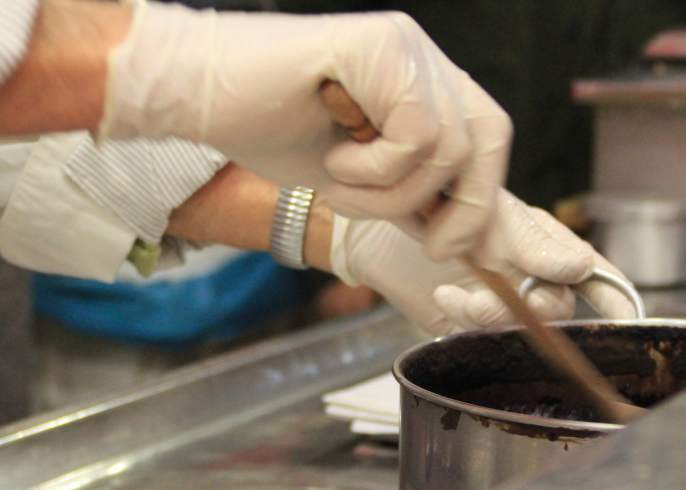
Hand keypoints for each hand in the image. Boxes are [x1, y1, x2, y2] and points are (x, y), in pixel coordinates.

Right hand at [100, 2, 511, 260]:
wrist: (198, 97)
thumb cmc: (268, 132)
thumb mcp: (359, 184)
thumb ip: (414, 201)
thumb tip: (474, 245)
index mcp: (420, 82)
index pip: (486, 138)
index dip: (481, 198)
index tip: (456, 248)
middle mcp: (420, 56)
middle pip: (487, 137)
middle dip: (465, 207)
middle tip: (429, 244)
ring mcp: (404, 45)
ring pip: (447, 146)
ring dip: (392, 191)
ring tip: (341, 185)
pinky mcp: (380, 44)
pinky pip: (415, 133)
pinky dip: (375, 167)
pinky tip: (334, 157)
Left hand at [434, 189, 638, 329]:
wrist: (385, 222)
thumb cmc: (439, 202)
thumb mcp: (490, 215)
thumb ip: (533, 245)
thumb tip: (581, 267)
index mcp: (545, 243)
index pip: (593, 273)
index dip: (614, 296)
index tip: (628, 318)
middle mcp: (529, 275)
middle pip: (557, 307)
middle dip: (534, 306)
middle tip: (496, 295)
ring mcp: (501, 301)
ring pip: (521, 326)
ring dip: (492, 314)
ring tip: (459, 294)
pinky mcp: (468, 323)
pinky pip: (483, 335)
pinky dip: (465, 318)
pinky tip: (444, 294)